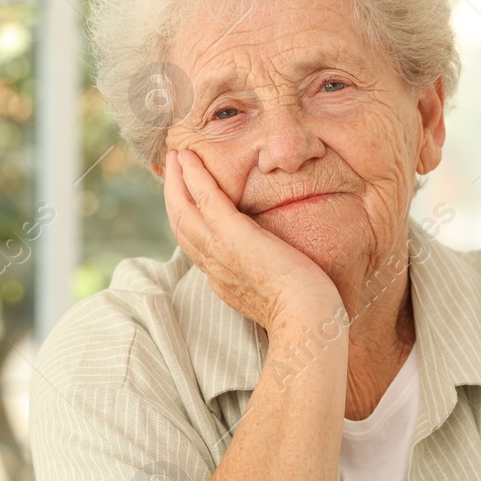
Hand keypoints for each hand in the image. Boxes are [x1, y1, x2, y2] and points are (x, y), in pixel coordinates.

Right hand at [162, 149, 341, 331]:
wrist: (308, 323)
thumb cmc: (307, 312)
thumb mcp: (281, 291)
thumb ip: (272, 274)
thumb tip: (280, 262)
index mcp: (225, 280)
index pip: (197, 246)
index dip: (188, 220)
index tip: (188, 200)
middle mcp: (215, 267)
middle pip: (181, 226)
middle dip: (174, 195)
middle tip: (172, 168)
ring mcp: (220, 252)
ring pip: (184, 211)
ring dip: (176, 180)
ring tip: (175, 157)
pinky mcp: (234, 237)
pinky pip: (206, 200)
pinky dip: (194, 177)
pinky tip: (189, 159)